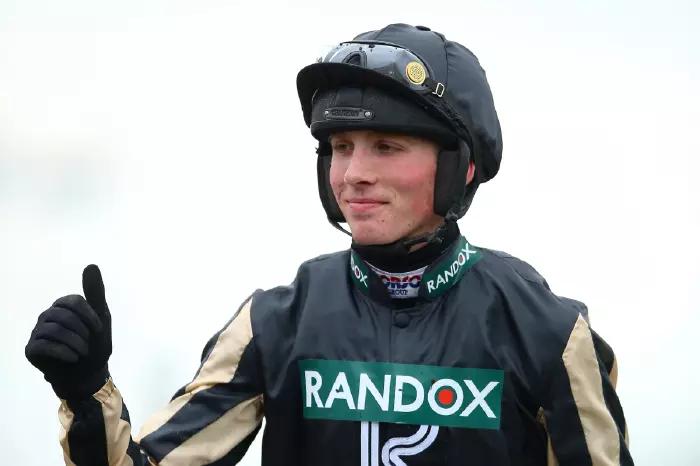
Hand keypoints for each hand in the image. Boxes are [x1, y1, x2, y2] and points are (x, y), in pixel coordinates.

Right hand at [25, 264, 112, 398]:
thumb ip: (95, 292)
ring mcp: (37, 332)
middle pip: (64, 316)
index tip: (99, 328)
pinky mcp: (31, 349)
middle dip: (82, 332)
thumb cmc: (96, 344)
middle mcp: (48, 316)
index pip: (73, 301)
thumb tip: (91, 265)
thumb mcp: (101, 317)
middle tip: (88, 343)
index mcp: (63, 306)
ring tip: (82, 352)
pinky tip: (74, 358)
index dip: (89, 315)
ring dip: (76, 343)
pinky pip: (44, 346)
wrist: (90, 373)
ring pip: (55, 330)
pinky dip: (64, 353)